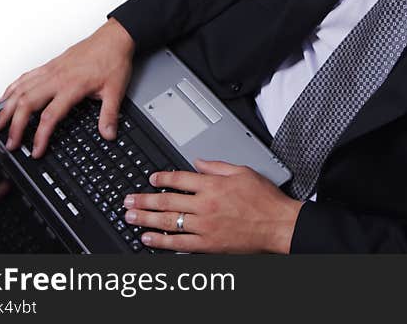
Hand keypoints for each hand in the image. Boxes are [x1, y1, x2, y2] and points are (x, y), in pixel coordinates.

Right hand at [0, 17, 135, 157]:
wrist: (113, 38)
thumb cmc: (113, 60)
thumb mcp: (116, 91)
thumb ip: (109, 115)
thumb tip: (108, 134)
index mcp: (72, 86)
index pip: (50, 116)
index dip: (40, 136)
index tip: (36, 150)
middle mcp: (57, 78)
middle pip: (26, 104)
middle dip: (14, 125)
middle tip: (10, 142)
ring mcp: (50, 70)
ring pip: (21, 90)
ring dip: (6, 108)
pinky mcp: (49, 65)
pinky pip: (24, 77)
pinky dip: (11, 89)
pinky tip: (5, 98)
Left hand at [122, 160, 303, 253]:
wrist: (278, 224)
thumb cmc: (265, 200)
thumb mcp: (243, 172)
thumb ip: (217, 166)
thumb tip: (199, 162)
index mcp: (213, 185)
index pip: (179, 179)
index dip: (162, 178)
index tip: (151, 179)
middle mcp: (205, 205)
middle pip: (167, 201)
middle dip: (144, 200)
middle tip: (128, 200)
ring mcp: (205, 226)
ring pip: (168, 222)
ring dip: (146, 219)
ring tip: (130, 217)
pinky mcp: (208, 244)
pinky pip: (179, 242)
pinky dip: (161, 241)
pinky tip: (148, 239)